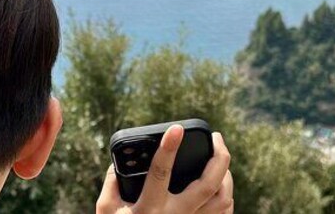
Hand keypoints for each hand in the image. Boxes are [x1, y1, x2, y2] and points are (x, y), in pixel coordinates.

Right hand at [96, 125, 232, 213]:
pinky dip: (227, 195)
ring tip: (219, 158)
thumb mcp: (106, 209)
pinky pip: (224, 213)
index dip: (168, 148)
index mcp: (149, 208)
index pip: (161, 173)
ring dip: (226, 175)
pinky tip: (221, 183)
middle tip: (216, 137)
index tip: (176, 129)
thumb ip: (112, 182)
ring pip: (223, 199)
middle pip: (208, 185)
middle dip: (219, 157)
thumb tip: (121, 159)